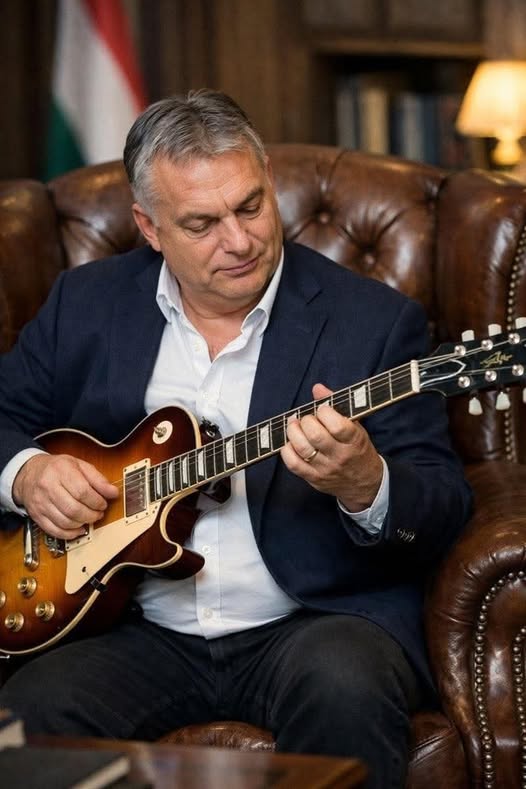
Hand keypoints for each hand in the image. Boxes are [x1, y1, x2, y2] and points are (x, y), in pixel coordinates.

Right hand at [12, 453, 118, 538]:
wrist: (29, 473)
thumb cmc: (57, 468)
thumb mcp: (79, 465)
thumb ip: (97, 478)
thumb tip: (113, 492)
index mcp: (61, 471)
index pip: (82, 491)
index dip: (97, 501)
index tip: (103, 503)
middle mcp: (48, 487)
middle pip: (74, 509)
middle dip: (91, 515)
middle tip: (98, 513)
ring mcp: (41, 503)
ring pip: (65, 522)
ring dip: (82, 524)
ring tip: (89, 518)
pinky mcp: (37, 515)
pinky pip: (54, 530)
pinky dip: (69, 534)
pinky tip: (78, 529)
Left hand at [280, 383, 382, 510]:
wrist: (365, 482)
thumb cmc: (358, 449)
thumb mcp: (355, 426)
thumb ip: (337, 405)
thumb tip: (317, 388)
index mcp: (354, 440)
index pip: (336, 425)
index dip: (324, 412)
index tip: (321, 409)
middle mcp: (340, 456)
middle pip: (316, 436)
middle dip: (306, 421)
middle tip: (306, 418)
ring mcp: (326, 469)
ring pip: (302, 449)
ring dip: (293, 432)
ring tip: (294, 425)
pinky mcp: (314, 479)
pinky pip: (293, 465)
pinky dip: (287, 450)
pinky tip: (290, 443)